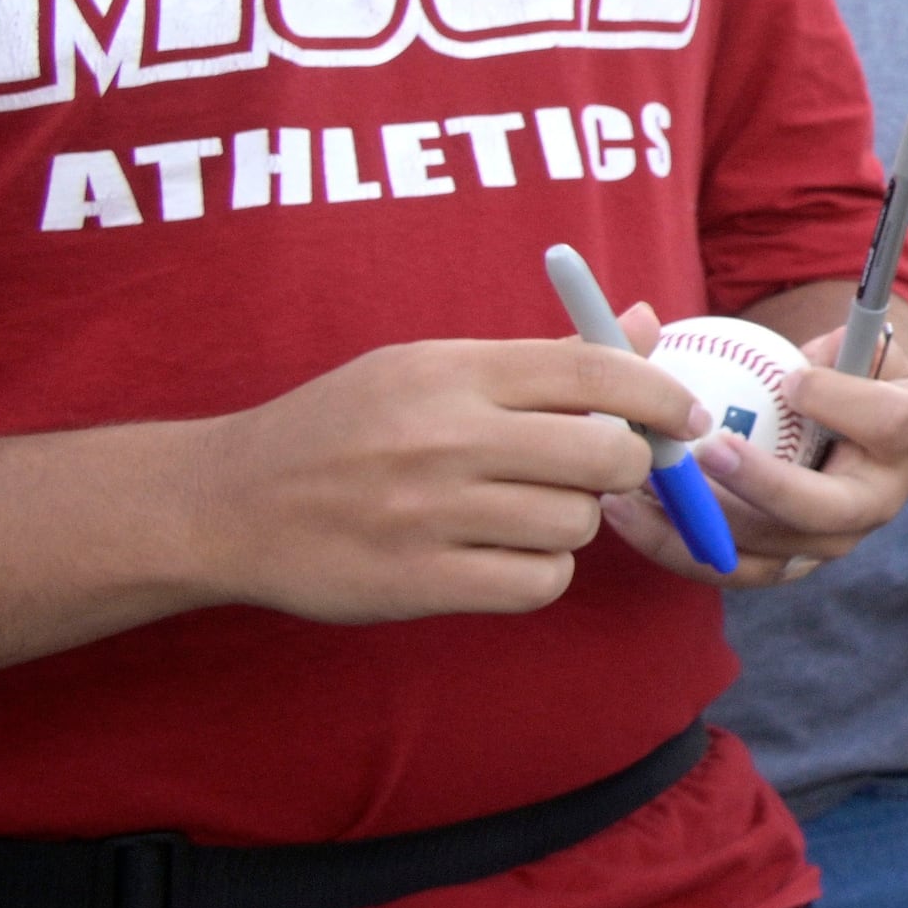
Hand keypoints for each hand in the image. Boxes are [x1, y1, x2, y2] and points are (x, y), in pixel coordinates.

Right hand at [209, 337, 680, 620]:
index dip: (663, 396)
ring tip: (521, 512)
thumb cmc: (343, 428)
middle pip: (606, 456)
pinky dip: (537, 574)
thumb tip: (647, 324)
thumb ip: (544, 358)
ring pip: (578, 525)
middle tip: (588, 473)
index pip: (597, 371)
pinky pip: (539, 582)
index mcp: (452, 371)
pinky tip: (500, 556)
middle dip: (620, 469)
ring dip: (570, 525)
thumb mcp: (428, 369)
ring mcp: (431, 513)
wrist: (224, 502)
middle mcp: (445, 436)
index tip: (684, 418)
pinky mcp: (419, 582)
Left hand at [593, 305, 907, 588]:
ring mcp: (829, 543)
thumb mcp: (855, 350)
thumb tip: (788, 355)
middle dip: (765, 485)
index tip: (791, 379)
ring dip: (703, 519)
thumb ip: (829, 343)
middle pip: (826, 509)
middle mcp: (878, 502)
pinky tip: (628, 510)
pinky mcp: (784, 565)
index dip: (842, 402)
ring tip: (646, 481)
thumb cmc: (849, 380)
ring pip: (767, 550)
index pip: (889, 424)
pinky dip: (674, 544)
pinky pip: (728, 569)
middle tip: (710, 450)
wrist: (854, 440)